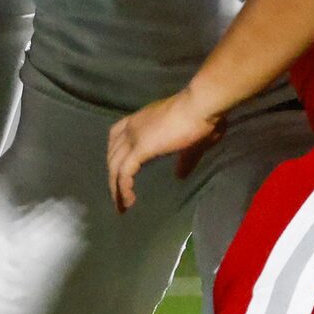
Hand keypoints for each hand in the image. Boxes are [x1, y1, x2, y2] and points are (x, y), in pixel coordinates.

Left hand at [106, 90, 222, 213]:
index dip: (115, 153)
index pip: (116, 135)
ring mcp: (134, 137)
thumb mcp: (192, 142)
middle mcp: (132, 126)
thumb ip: (185, 159)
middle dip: (113, 176)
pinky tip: (128, 201)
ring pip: (115, 167)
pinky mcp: (139, 148)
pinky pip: (124, 173)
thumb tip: (180, 175)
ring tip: (121, 207)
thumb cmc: (201, 119)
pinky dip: (123, 188)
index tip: (118, 170)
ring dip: (116, 188)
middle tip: (118, 196)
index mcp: (142, 119)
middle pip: (112, 154)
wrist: (201, 106)